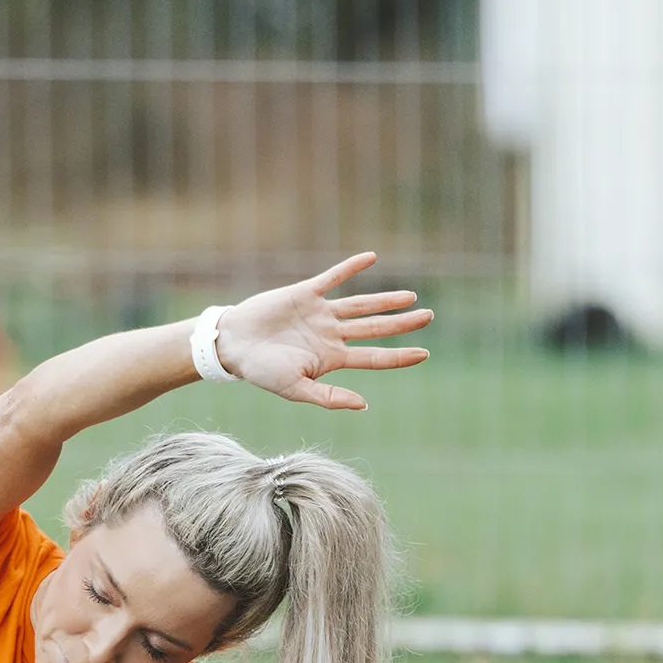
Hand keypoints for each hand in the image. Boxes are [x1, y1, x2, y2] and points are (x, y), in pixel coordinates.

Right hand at [212, 252, 431, 411]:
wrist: (233, 345)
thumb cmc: (261, 372)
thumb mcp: (295, 389)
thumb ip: (328, 397)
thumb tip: (365, 405)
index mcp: (331, 359)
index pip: (374, 357)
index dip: (399, 356)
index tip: (424, 353)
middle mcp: (331, 335)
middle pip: (375, 328)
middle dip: (402, 324)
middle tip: (429, 317)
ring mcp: (320, 313)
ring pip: (361, 304)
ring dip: (386, 300)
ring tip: (411, 297)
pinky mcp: (306, 293)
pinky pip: (334, 277)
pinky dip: (351, 267)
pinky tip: (372, 258)